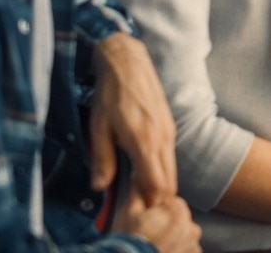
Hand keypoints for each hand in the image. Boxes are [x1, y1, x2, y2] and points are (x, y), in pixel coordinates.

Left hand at [90, 33, 176, 206]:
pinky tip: (145, 169)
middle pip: (169, 181)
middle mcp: (162, 139)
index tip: (134, 207)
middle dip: (157, 197)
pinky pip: (170, 156)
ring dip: (160, 183)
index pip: (157, 185)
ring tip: (139, 190)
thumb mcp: (98, 128)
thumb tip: (99, 187)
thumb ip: (102, 159)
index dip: (149, 201)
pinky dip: (161, 169)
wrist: (128, 64)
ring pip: (171, 169)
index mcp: (144, 143)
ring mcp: (169, 132)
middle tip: (137, 203)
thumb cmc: (110, 95)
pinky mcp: (169, 126)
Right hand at [113, 188, 200, 252]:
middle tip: (146, 236)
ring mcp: (193, 245)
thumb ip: (138, 189)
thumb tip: (139, 173)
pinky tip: (161, 250)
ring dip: (172, 238)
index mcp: (179, 211)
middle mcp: (192, 227)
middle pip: (177, 219)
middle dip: (164, 224)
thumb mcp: (128, 211)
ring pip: (182, 235)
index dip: (155, 212)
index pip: (170, 203)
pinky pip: (186, 249)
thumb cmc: (128, 240)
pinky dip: (177, 250)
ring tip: (152, 246)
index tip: (144, 222)